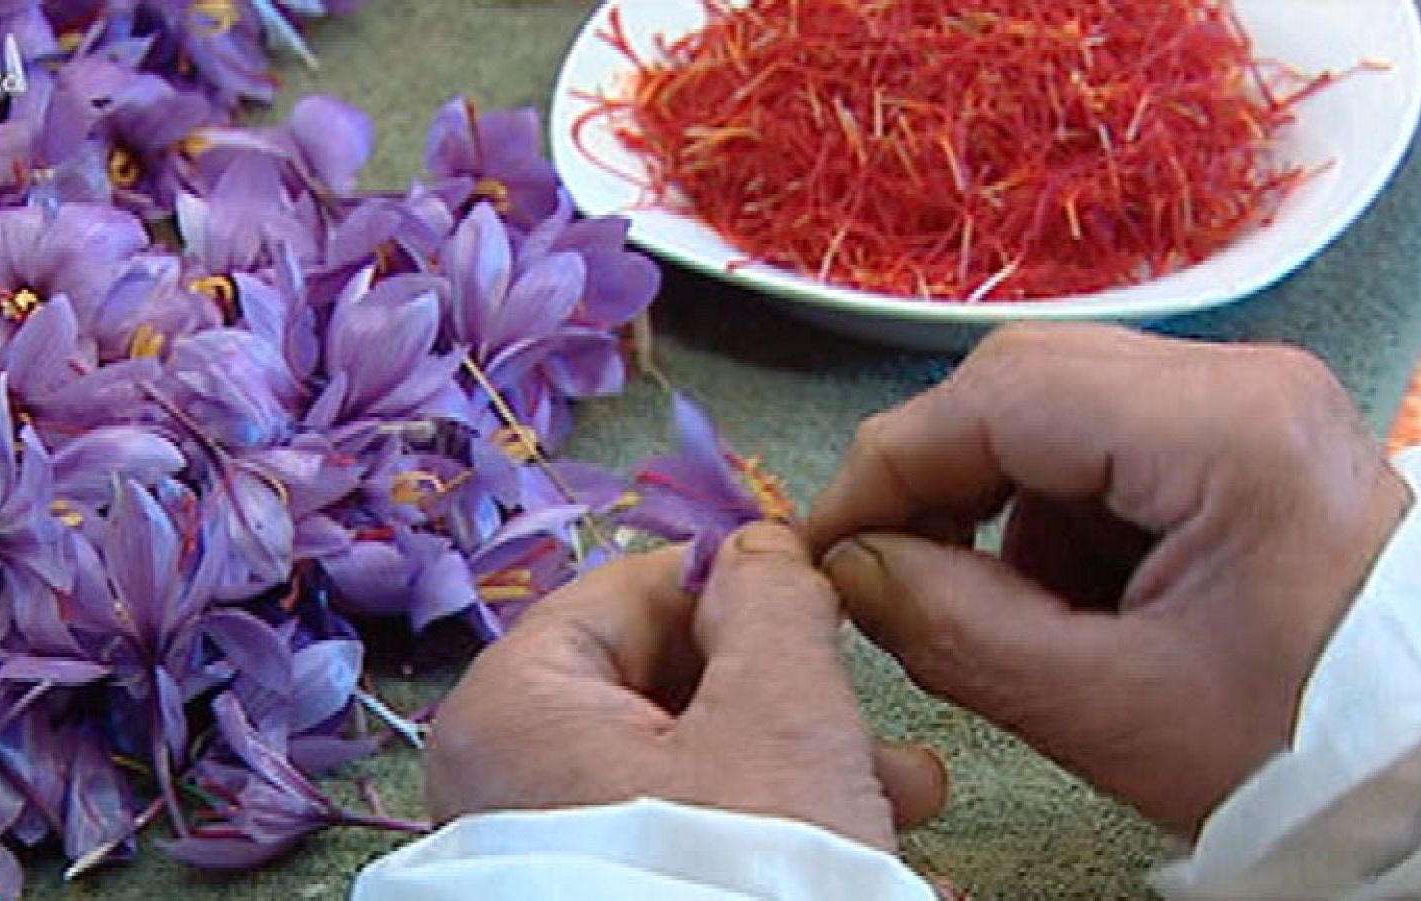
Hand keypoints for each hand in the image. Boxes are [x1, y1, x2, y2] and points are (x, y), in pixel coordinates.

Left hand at [425, 522, 948, 851]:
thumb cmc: (741, 880)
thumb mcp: (782, 713)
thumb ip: (773, 605)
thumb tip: (760, 551)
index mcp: (516, 711)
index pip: (624, 595)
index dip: (731, 582)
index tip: (815, 593)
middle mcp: (509, 789)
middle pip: (669, 693)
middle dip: (797, 703)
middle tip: (879, 722)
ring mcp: (553, 863)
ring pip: (697, 782)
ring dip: (813, 782)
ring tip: (910, 807)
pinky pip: (690, 855)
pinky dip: (777, 852)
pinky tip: (875, 878)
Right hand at [807, 323, 1410, 835]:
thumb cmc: (1298, 748)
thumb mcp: (1106, 710)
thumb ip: (953, 629)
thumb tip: (850, 566)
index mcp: (1225, 429)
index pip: (999, 397)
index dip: (888, 465)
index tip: (826, 543)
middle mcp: (1239, 380)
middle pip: (1023, 379)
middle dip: (939, 474)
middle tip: (889, 566)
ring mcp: (1244, 400)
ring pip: (1054, 405)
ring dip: (995, 497)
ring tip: (1000, 604)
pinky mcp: (1239, 433)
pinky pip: (1101, 440)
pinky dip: (1051, 512)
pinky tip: (1069, 594)